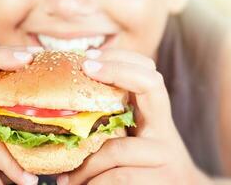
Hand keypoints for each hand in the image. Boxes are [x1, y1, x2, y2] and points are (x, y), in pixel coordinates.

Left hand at [57, 49, 211, 184]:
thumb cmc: (147, 165)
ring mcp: (165, 153)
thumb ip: (115, 121)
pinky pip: (117, 176)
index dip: (122, 60)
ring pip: (117, 148)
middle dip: (116, 70)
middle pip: (149, 84)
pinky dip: (92, 183)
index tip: (90, 59)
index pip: (148, 75)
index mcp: (155, 117)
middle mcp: (164, 129)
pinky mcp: (160, 179)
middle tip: (84, 68)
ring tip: (64, 177)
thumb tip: (70, 107)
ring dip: (85, 163)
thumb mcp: (135, 139)